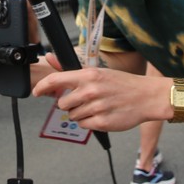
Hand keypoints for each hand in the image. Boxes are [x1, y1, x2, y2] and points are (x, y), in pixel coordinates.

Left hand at [31, 65, 159, 133]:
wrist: (146, 97)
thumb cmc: (122, 84)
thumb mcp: (97, 71)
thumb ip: (71, 70)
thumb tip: (49, 58)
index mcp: (88, 76)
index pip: (55, 80)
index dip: (42, 87)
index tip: (36, 92)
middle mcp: (90, 91)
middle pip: (63, 104)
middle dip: (70, 104)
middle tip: (84, 100)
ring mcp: (96, 108)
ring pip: (73, 116)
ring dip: (81, 114)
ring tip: (97, 107)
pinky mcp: (102, 122)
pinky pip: (84, 126)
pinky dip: (90, 122)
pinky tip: (101, 114)